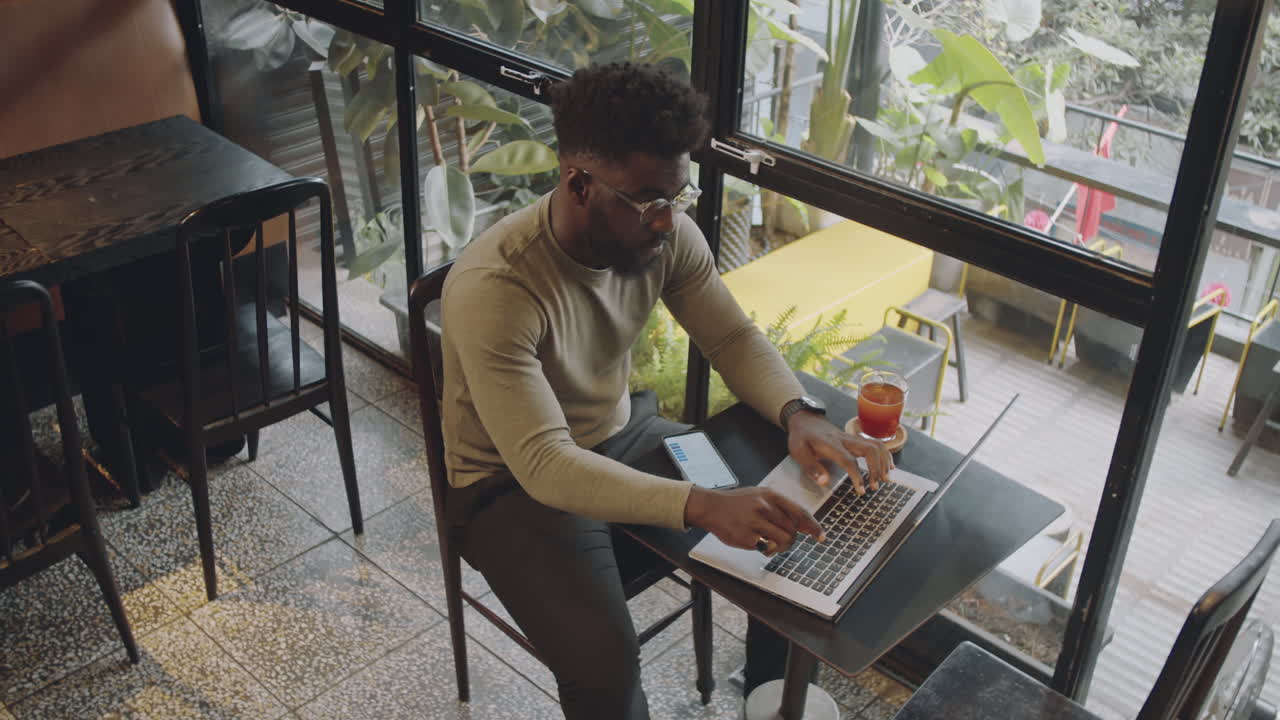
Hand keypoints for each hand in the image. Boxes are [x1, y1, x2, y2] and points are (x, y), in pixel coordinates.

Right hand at [683, 485, 823, 554]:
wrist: (711, 507)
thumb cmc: (737, 503)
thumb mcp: (760, 496)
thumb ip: (781, 508)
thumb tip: (804, 525)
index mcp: (770, 495)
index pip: (799, 512)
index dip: (813, 526)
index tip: (820, 535)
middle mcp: (764, 507)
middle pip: (792, 530)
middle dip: (791, 539)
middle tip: (782, 541)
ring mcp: (755, 522)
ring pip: (783, 541)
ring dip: (781, 547)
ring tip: (771, 544)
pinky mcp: (746, 537)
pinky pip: (766, 548)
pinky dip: (765, 549)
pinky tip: (756, 542)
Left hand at [786, 411, 893, 493]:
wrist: (805, 419)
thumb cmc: (801, 437)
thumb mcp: (798, 452)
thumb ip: (811, 468)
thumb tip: (824, 482)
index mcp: (830, 444)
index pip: (849, 460)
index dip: (857, 476)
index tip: (862, 490)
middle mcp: (845, 439)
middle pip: (869, 450)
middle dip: (876, 469)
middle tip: (875, 486)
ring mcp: (852, 438)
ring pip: (875, 445)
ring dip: (883, 462)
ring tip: (885, 479)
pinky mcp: (855, 439)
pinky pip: (875, 444)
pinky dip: (884, 455)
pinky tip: (888, 466)